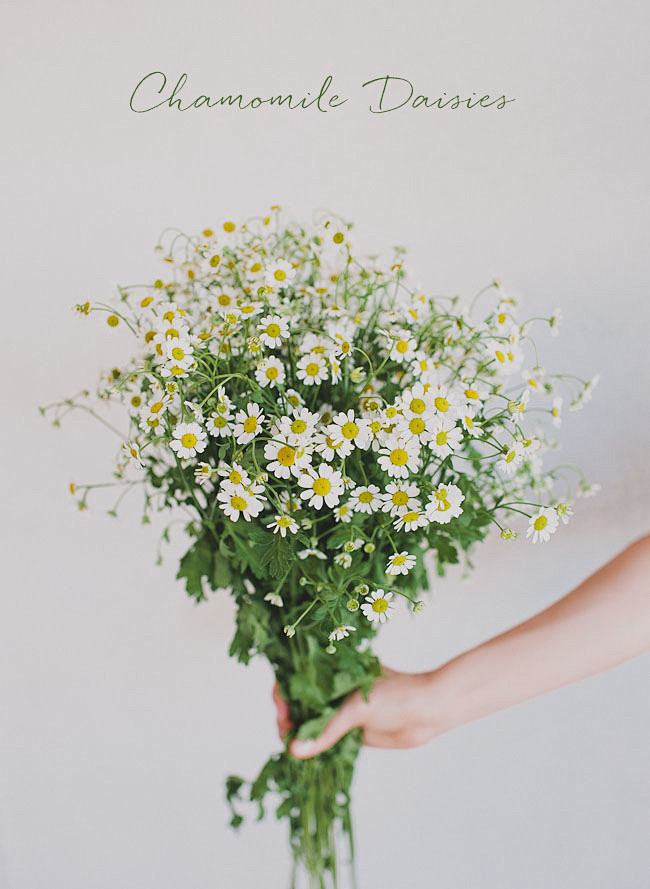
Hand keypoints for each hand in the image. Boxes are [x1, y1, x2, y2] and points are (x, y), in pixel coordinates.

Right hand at [273, 667, 444, 758]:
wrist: (430, 710)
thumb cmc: (397, 695)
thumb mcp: (357, 709)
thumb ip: (326, 730)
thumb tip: (295, 750)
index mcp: (335, 669)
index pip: (299, 676)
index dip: (285, 692)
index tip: (282, 709)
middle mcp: (335, 688)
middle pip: (301, 701)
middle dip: (289, 716)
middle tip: (285, 732)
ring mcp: (343, 709)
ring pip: (312, 722)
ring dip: (300, 734)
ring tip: (292, 747)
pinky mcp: (351, 730)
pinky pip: (326, 739)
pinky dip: (314, 747)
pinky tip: (305, 756)